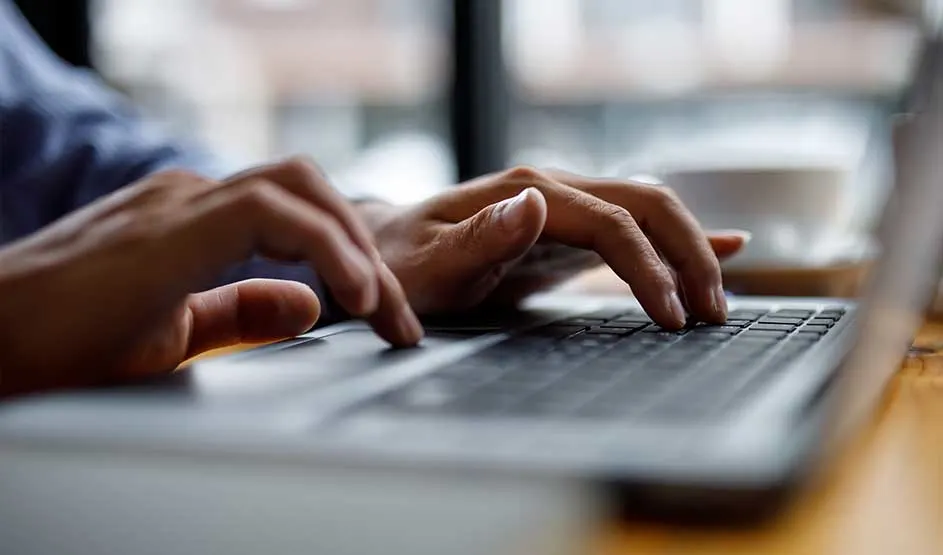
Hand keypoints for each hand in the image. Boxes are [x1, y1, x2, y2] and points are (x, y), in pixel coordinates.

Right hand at [0, 158, 421, 396]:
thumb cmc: (64, 341)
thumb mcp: (174, 332)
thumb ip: (239, 312)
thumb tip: (308, 305)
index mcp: (196, 218)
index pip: (301, 211)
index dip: (355, 258)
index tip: (389, 316)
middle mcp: (193, 197)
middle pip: (312, 190)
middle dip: (370, 250)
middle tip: (401, 319)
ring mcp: (180, 202)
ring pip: (300, 187)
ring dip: (357, 246)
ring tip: (385, 307)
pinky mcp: (169, 224)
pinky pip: (270, 211)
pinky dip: (326, 247)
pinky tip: (352, 294)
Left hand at [370, 167, 747, 326]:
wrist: (387, 252)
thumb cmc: (401, 265)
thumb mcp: (427, 263)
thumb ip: (480, 237)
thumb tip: (538, 204)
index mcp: (526, 192)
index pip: (611, 223)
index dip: (648, 268)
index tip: (669, 317)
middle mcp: (554, 189)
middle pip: (647, 205)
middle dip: (689, 256)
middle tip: (711, 314)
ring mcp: (566, 205)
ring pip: (650, 212)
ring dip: (690, 252)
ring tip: (715, 303)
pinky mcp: (570, 230)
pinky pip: (634, 227)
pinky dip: (678, 240)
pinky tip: (726, 245)